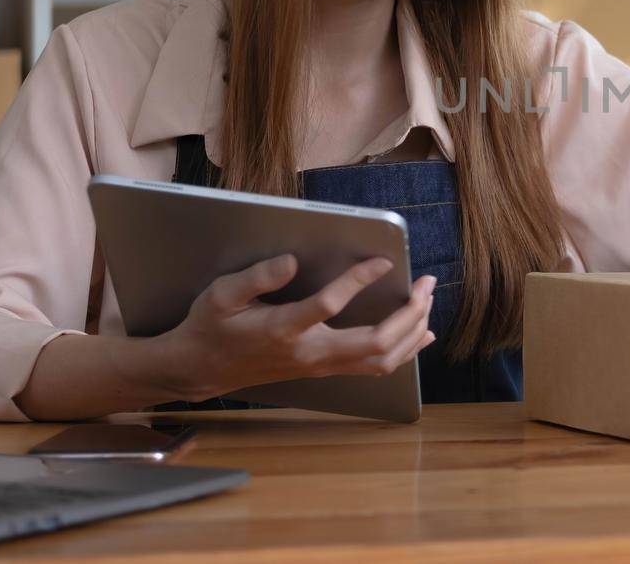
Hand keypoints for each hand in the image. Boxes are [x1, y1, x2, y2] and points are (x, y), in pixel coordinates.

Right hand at [154, 253, 435, 401]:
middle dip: (409, 313)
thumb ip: (255, 278)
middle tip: (426, 283)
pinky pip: (375, 366)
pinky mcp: (326, 369)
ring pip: (383, 360)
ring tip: (427, 299)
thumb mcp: (220, 296)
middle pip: (375, 343)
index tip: (383, 259)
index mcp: (283, 330)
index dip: (359, 280)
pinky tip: (421, 333)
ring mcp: (321, 366)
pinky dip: (405, 350)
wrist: (202, 369)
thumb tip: (291, 261)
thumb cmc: (212, 327)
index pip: (329, 305)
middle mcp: (310, 353)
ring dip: (413, 331)